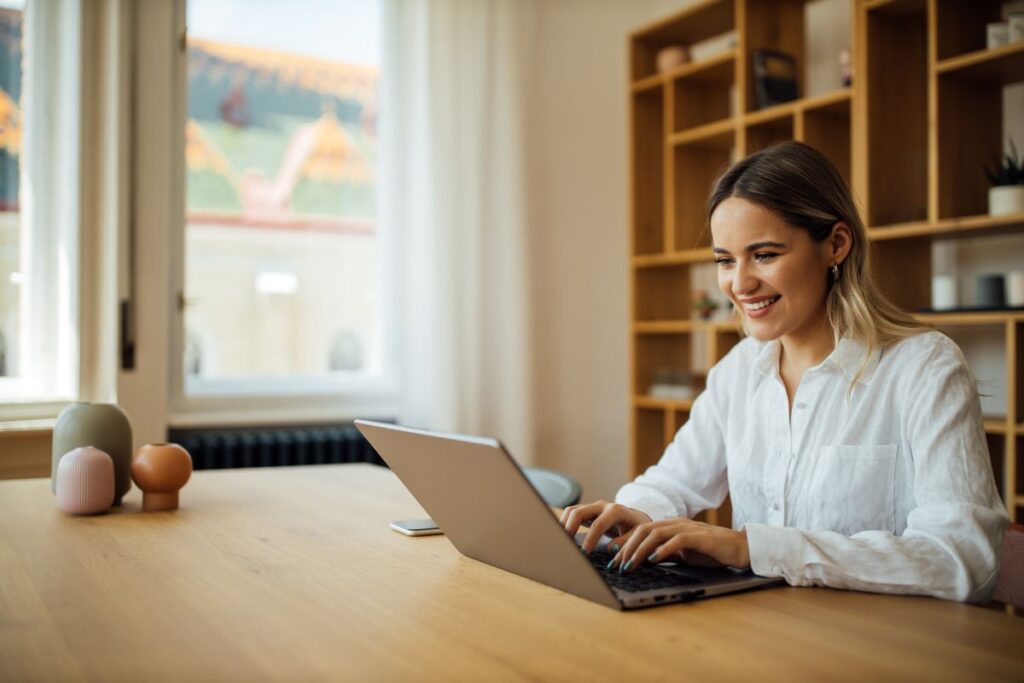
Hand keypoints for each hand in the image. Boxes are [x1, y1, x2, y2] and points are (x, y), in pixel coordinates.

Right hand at [559, 500, 651, 554]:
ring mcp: (593, 507)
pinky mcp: (586, 512)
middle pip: (579, 512)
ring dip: (564, 525)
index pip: (599, 524)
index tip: (584, 553)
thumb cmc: (636, 528)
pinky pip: (571, 514)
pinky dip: (564, 523)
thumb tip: (611, 549)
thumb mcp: (637, 536)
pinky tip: (563, 537)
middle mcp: (602, 506)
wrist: (636, 518)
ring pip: (572, 511)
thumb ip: (626, 542)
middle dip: (570, 528)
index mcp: (616, 511)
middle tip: (565, 545)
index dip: (590, 539)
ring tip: (561, 542)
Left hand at [607, 518, 749, 571]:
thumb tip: (643, 563)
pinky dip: (663, 549)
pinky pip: (677, 540)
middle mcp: (675, 524)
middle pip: (643, 530)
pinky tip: (654, 560)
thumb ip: (664, 554)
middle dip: (627, 547)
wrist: (739, 548)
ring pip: (656, 534)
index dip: (624, 542)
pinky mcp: (700, 536)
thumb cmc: (711, 552)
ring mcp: (687, 528)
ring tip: (629, 565)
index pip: (641, 531)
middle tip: (616, 564)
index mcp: (670, 526)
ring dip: (640, 550)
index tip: (611, 557)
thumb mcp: (682, 555)